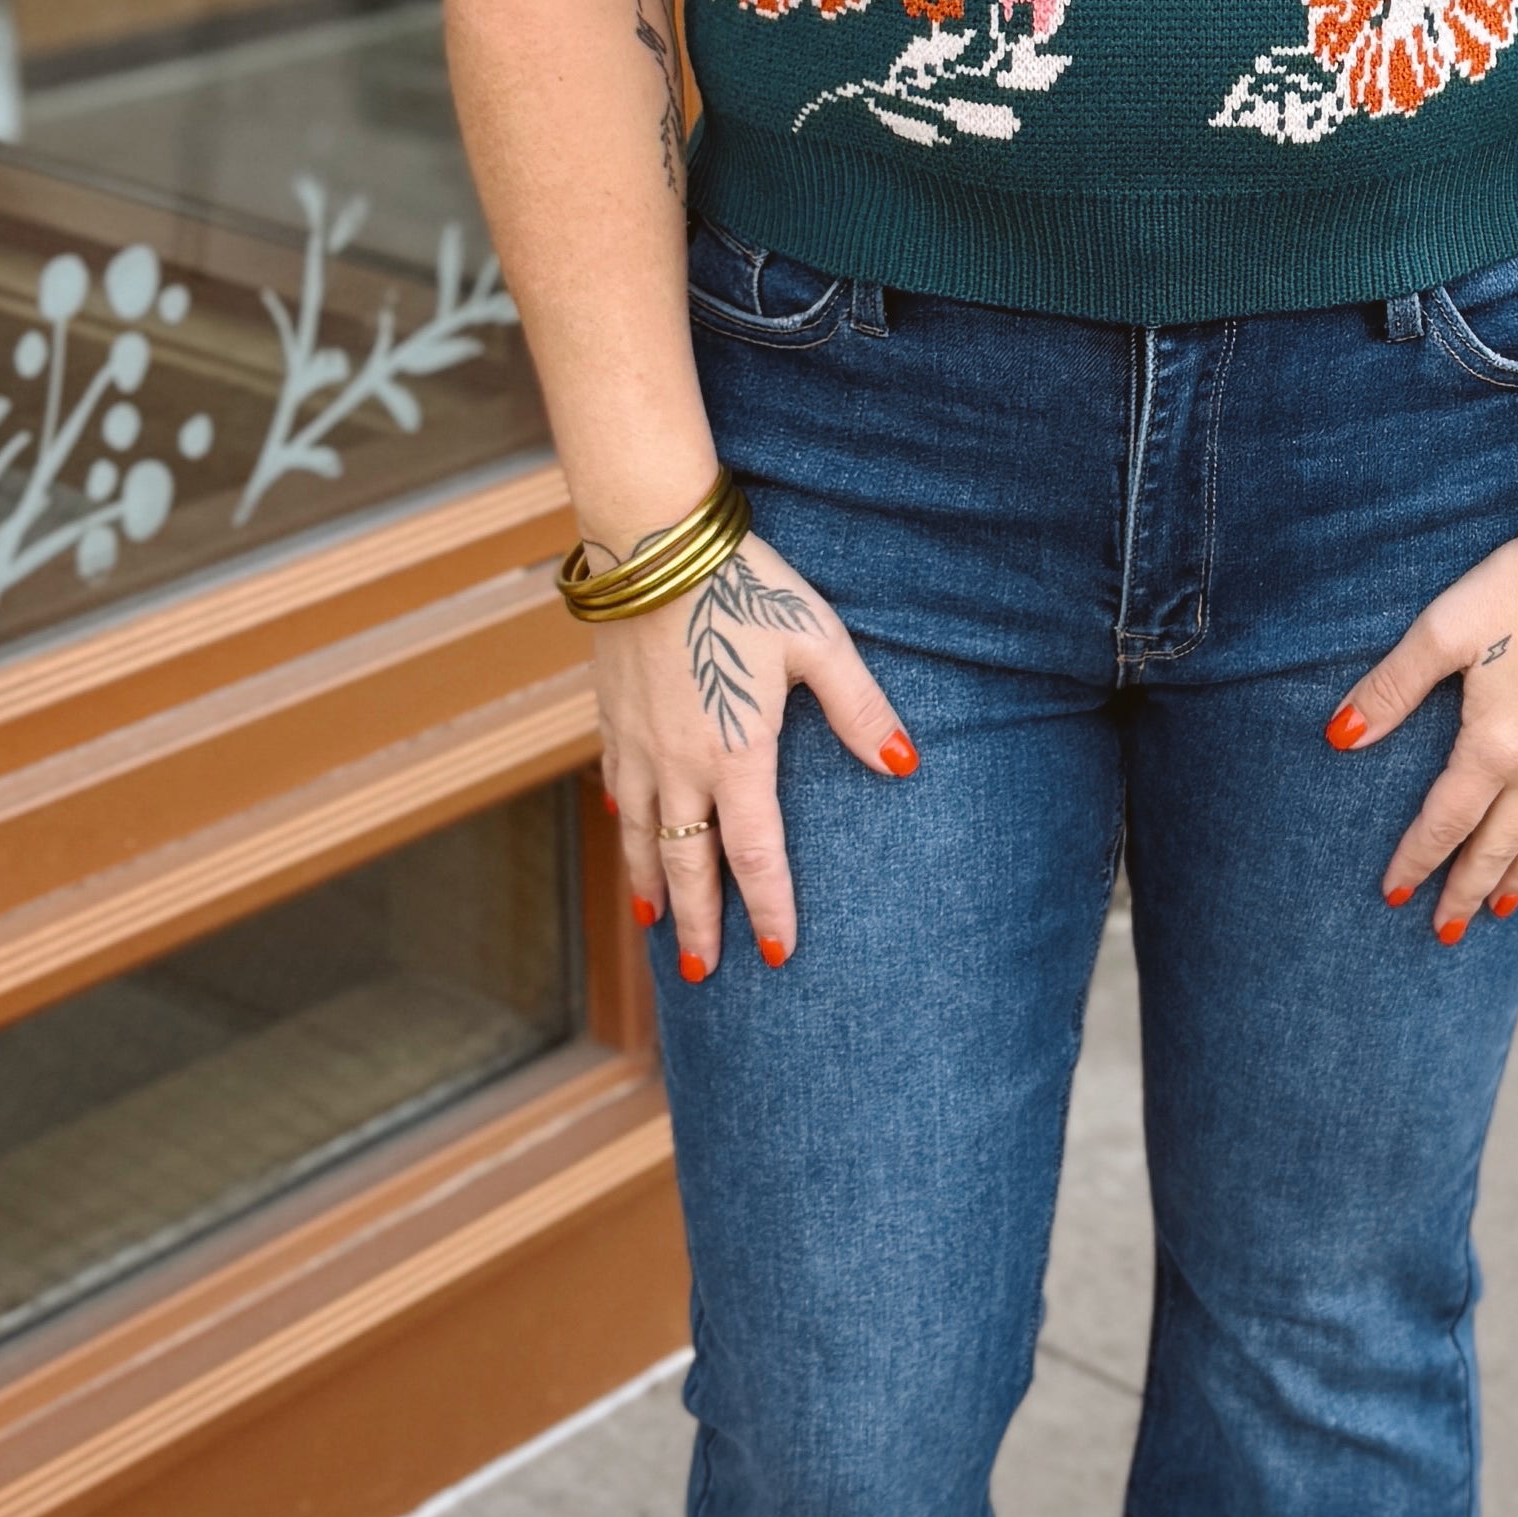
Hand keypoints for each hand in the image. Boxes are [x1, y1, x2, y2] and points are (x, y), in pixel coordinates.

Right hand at [591, 528, 914, 975]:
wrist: (652, 541)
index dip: (767, 908)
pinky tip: (628, 834)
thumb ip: (860, 709)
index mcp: (736, 754)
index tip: (778, 954)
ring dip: (650, 886)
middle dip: (696, 925)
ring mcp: (637, 743)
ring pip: (641, 835)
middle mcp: (679, 762)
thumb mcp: (817, 642)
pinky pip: (616, 788)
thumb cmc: (745, 587)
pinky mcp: (611, 715)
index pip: (754, 855)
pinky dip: (624, 825)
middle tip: (702, 974)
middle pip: (687, 864)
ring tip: (656, 928)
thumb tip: (906, 765)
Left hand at [1334, 498, 1517, 939]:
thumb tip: (1338, 736)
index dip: (1418, 861)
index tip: (1395, 895)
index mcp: (1496, 745)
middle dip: (1468, 890)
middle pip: (1499, 845)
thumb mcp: (1441, 631)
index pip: (1446, 822)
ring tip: (1500, 908)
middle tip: (1446, 932)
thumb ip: (1390, 690)